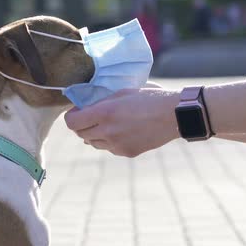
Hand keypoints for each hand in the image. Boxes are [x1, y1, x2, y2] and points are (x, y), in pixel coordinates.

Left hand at [64, 87, 179, 156]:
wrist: (174, 115)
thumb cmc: (149, 98)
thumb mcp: (122, 92)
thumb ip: (101, 102)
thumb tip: (86, 108)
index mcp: (105, 113)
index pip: (72, 123)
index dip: (71, 116)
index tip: (77, 111)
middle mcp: (107, 131)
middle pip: (81, 134)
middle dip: (82, 125)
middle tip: (90, 116)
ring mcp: (116, 145)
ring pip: (93, 143)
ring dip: (94, 134)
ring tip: (107, 123)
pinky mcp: (126, 152)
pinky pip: (109, 148)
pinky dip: (109, 141)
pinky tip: (121, 131)